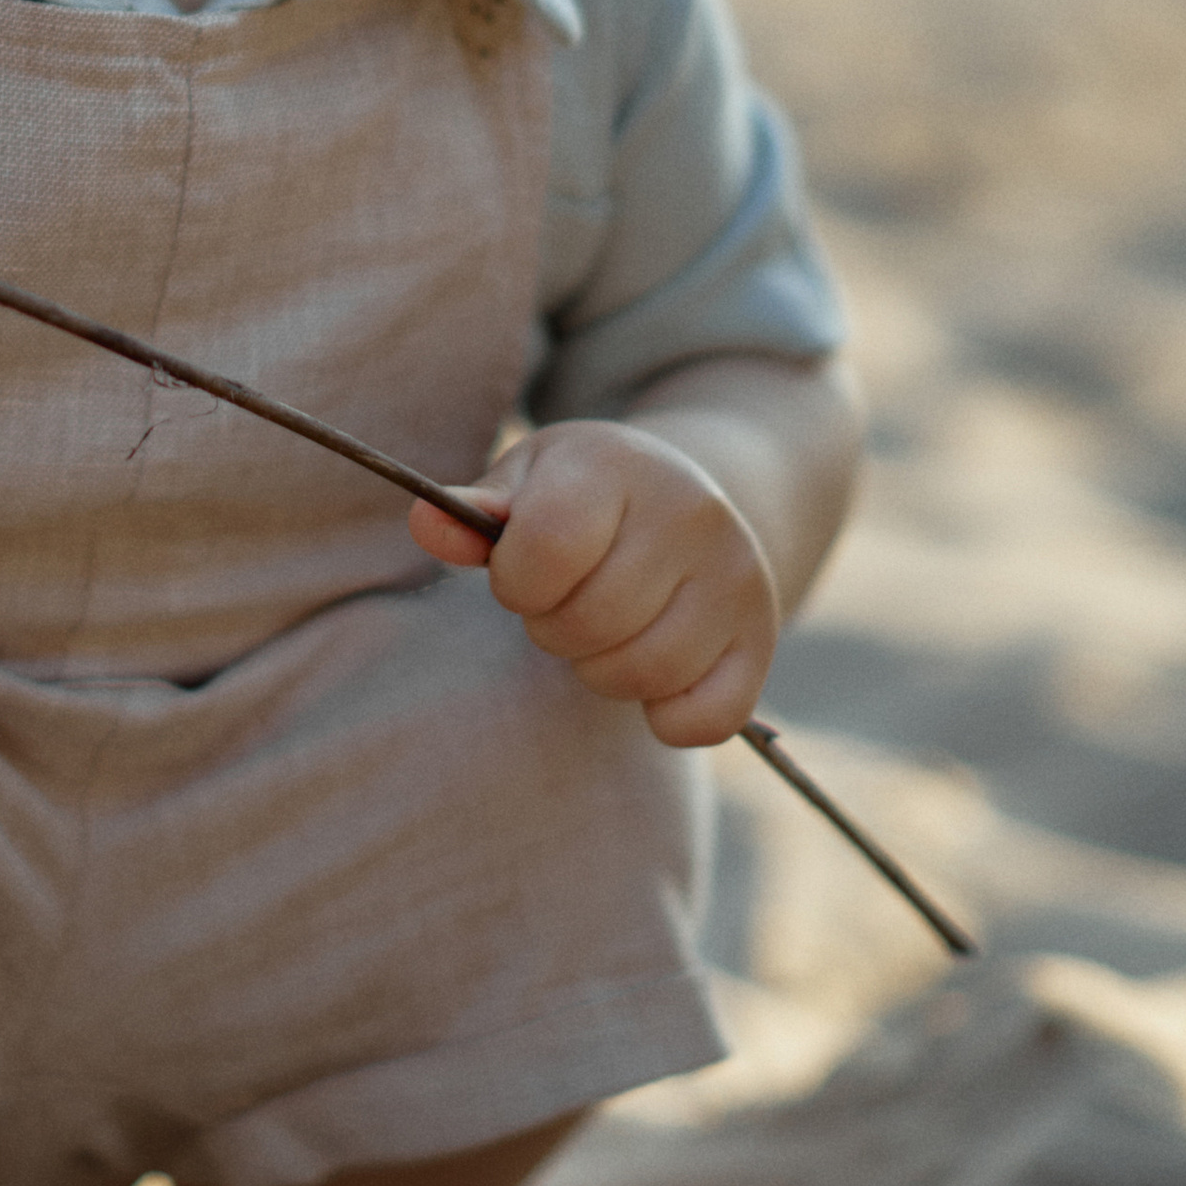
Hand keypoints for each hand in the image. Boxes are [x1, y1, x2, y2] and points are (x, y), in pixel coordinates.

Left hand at [408, 421, 779, 744]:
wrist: (685, 494)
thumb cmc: (584, 494)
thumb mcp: (527, 482)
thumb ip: (474, 511)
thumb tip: (425, 524)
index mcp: (618, 465)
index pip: (544, 552)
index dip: (516, 581)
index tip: (526, 572)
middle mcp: (691, 513)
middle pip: (589, 622)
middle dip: (556, 627)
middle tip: (569, 601)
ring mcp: (737, 577)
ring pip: (642, 674)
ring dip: (602, 670)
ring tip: (607, 629)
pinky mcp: (760, 638)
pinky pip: (704, 720)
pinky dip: (667, 718)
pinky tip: (655, 673)